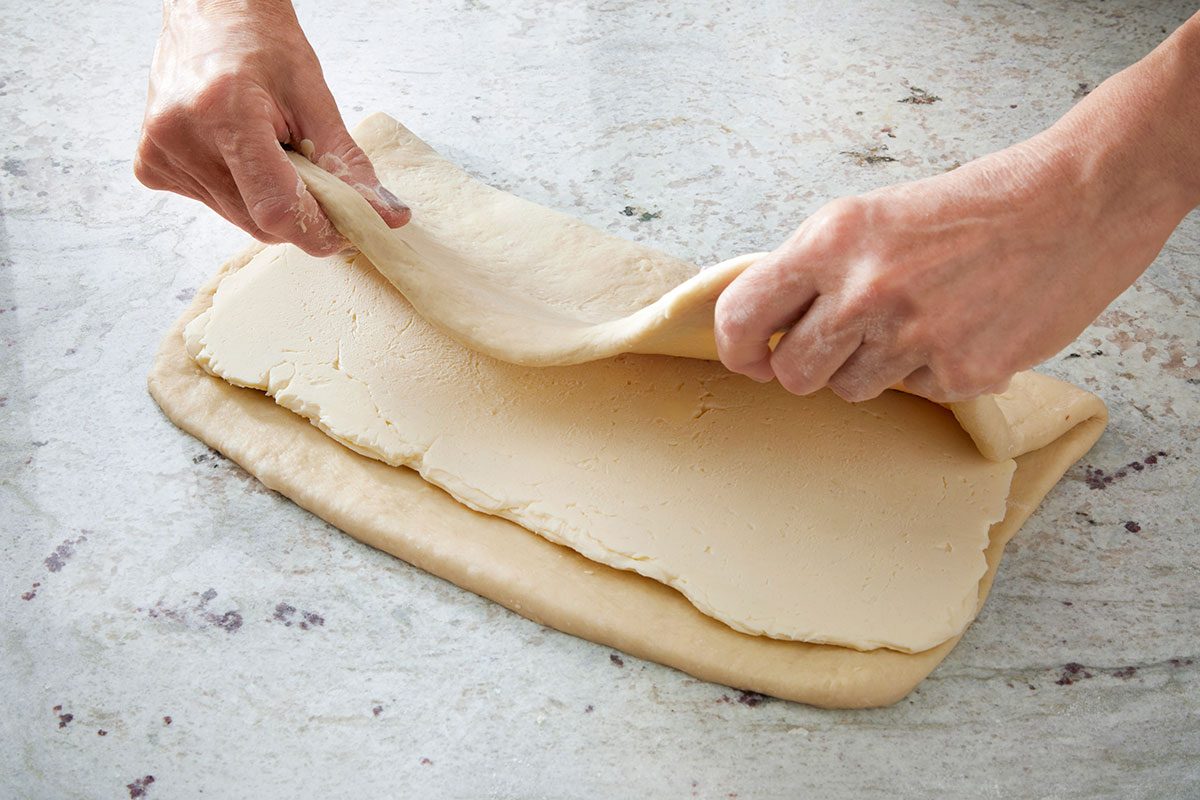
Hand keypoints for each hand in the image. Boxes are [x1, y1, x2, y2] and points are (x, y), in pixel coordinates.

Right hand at [135, 0, 408, 254]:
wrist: (211, 13)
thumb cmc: (263, 45)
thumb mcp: (316, 98)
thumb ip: (349, 165)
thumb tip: (388, 217)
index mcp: (224, 112)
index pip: (277, 209)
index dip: (320, 229)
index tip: (348, 228)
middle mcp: (182, 136)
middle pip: (261, 222)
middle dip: (299, 211)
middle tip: (311, 171)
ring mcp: (160, 154)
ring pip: (240, 219)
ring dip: (268, 200)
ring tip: (268, 149)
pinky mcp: (152, 167)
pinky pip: (215, 205)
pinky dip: (240, 191)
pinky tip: (236, 150)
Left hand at [715, 16, 1199, 402]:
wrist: (1071, 205)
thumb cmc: (967, 208)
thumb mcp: (871, 217)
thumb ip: (814, 270)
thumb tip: (765, 328)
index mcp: (831, 242)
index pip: (742, 316)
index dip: (736, 349)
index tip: (748, 359)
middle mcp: (865, 291)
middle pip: (793, 376)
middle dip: (805, 370)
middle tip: (833, 347)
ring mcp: (914, 338)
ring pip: (850, 391)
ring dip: (869, 369)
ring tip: (913, 322)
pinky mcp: (961, 373)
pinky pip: (914, 394)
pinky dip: (929, 371)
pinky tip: (960, 328)